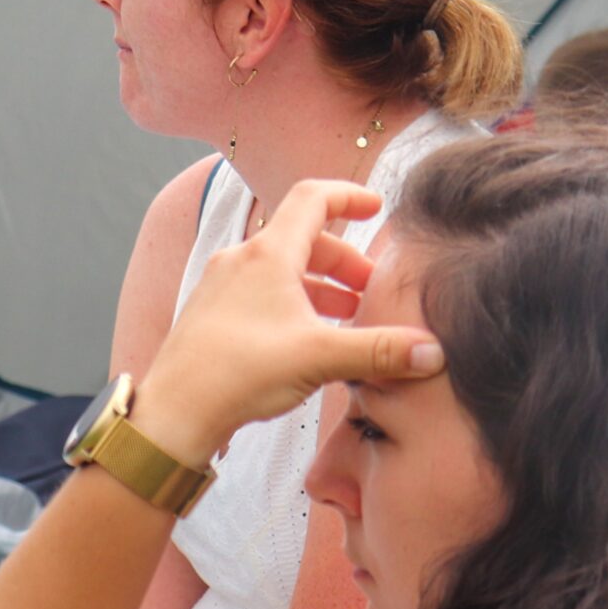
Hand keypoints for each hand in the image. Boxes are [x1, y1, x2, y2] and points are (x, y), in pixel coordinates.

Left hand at [134, 180, 441, 464]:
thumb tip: (433, 352)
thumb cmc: (239, 373)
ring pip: (281, 270)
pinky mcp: (212, 314)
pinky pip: (261, 293)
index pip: (313, 198)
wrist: (174, 412)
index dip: (349, 196)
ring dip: (318, 286)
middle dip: (343, 260)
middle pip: (302, 239)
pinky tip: (308, 340)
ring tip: (347, 317)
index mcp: (268, 254)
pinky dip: (292, 303)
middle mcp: (242, 260)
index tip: (378, 207)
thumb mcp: (321, 358)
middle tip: (370, 291)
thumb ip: (379, 351)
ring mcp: (223, 286)